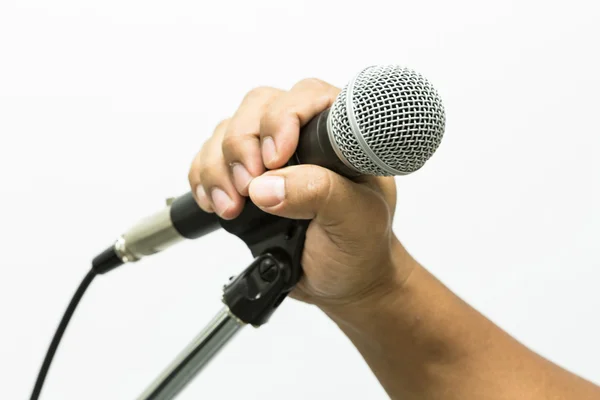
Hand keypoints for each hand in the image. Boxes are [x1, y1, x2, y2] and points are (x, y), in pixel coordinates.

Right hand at [188, 78, 413, 309]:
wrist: (342, 280)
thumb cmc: (360, 247)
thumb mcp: (355, 222)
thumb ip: (320, 195)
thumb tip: (267, 186)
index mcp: (340, 136)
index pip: (308, 96)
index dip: (283, 119)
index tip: (275, 159)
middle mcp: (304, 135)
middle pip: (258, 107)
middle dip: (243, 146)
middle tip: (250, 188)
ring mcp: (271, 153)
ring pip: (227, 130)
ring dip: (220, 168)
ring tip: (233, 206)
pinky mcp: (246, 174)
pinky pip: (209, 157)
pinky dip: (204, 178)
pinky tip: (217, 201)